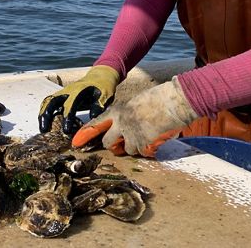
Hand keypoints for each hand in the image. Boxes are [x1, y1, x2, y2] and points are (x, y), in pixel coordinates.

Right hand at [38, 65, 119, 133]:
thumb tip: (92, 118)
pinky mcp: (61, 95)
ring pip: (48, 101)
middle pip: (53, 101)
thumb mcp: (104, 95)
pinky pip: (49, 102)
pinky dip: (44, 111)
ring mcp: (63, 92)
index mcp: (79, 90)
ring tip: (42, 129)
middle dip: (47, 115)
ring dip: (43, 114)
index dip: (67, 117)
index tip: (66, 130)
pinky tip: (44, 123)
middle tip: (45, 130)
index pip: (70, 104)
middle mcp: (68, 90)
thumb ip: (98, 106)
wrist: (100, 76)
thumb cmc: (103, 88)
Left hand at [71, 77, 198, 156]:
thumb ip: (126, 115)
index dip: (85, 134)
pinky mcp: (144, 144)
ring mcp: (132, 135)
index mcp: (118, 111)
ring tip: (146, 136)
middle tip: (123, 144)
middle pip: (107, 143)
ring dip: (134, 147)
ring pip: (126, 150)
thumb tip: (122, 127)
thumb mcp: (136, 103)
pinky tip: (155, 141)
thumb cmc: (158, 98)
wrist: (174, 101)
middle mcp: (121, 123)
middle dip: (114, 146)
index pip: (96, 124)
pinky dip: (148, 150)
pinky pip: (141, 153)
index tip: (76, 143)